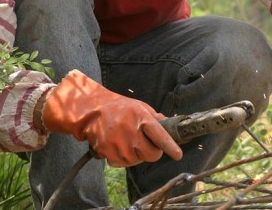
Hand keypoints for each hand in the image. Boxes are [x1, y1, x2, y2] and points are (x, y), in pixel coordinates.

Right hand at [42, 69, 182, 166]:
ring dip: (136, 155)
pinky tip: (120, 146)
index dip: (170, 147)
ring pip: (136, 161)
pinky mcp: (108, 152)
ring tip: (129, 141)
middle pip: (151, 155)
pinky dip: (124, 158)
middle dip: (152, 152)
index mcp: (141, 118)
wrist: (93, 112)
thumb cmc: (120, 108)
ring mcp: (118, 143)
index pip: (160, 136)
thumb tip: (170, 125)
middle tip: (147, 144)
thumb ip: (155, 118)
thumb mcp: (140, 106)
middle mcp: (130, 132)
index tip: (178, 155)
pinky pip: (123, 164)